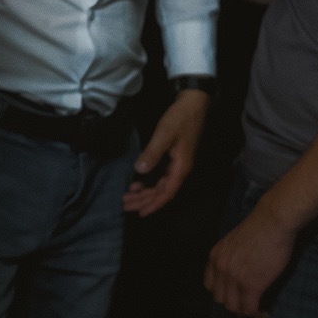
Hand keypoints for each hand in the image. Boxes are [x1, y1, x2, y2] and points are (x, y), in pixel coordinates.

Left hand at [123, 89, 207, 216]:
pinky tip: (137, 183)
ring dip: (144, 192)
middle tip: (125, 205)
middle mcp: (180, 170)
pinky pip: (159, 176)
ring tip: (128, 197)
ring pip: (160, 185)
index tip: (140, 213)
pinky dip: (148, 182)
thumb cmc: (179, 119)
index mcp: (181, 168)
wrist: (192, 104)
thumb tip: (140, 171)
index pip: (166, 193)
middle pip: (161, 192)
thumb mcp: (164, 135)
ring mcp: (176, 164)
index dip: (153, 204)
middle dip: (144, 200)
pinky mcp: (172, 158)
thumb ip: (152, 153)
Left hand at [204, 200, 296, 317]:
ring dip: (245, 314)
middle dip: (234, 306)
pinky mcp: (252, 284)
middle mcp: (220, 268)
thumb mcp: (234, 242)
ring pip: (233, 308)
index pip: (209, 285)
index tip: (235, 296)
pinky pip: (249, 309)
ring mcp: (234, 277)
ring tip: (257, 312)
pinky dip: (256, 316)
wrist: (272, 222)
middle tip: (249, 306)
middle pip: (220, 299)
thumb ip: (231, 257)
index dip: (222, 294)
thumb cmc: (260, 228)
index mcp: (215, 257)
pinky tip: (265, 314)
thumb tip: (239, 271)